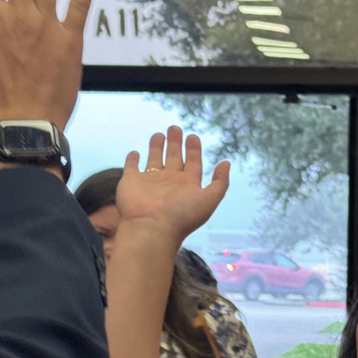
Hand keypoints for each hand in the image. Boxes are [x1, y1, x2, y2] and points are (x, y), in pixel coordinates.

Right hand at [115, 128, 229, 240]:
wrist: (152, 228)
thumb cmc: (182, 216)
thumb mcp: (209, 199)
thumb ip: (220, 182)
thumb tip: (226, 163)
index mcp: (187, 185)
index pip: (193, 163)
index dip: (194, 150)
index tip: (193, 137)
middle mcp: (169, 182)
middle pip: (174, 158)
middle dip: (176, 143)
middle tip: (175, 128)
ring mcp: (150, 182)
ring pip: (154, 159)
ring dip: (157, 147)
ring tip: (160, 134)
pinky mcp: (131, 182)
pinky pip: (131, 167)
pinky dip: (132, 160)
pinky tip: (135, 153)